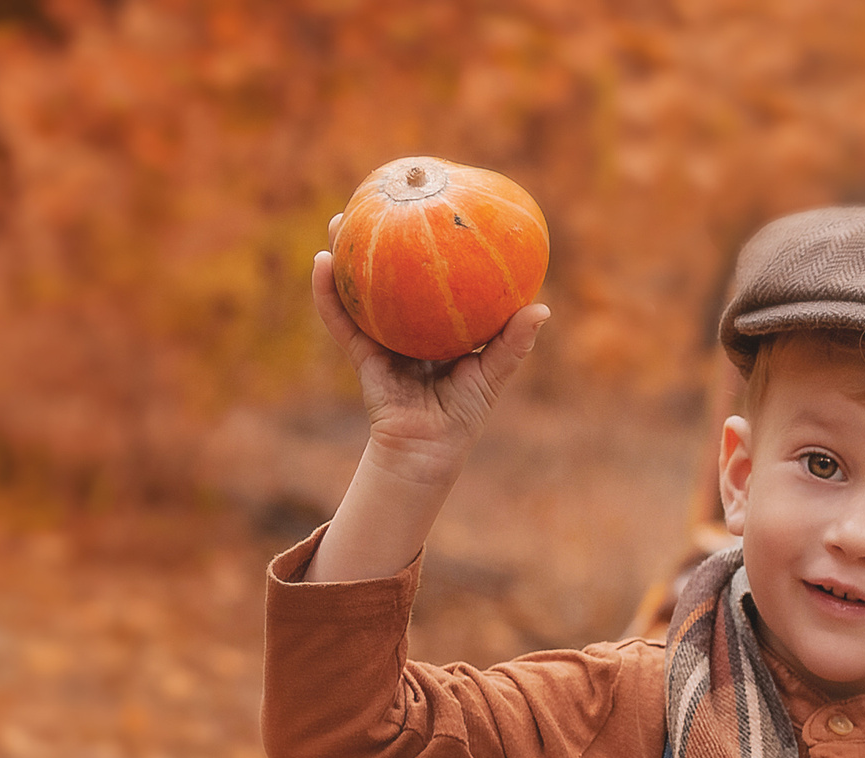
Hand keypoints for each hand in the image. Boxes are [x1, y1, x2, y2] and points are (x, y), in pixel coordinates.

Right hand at [311, 212, 550, 491]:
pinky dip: (327, 294)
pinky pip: (340, 320)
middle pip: (390, 273)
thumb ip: (513, 342)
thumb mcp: (494, 373)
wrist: (429, 451)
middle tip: (381, 199)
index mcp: (437, 325)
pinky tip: (322, 263)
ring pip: (357, 289)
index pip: (433, 277)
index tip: (431, 208)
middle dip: (380, 238)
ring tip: (339, 219)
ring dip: (344, 254)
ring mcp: (380, 337)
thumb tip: (542, 308)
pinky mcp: (359, 354)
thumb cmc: (465, 413)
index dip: (429, 245)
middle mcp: (406, 325)